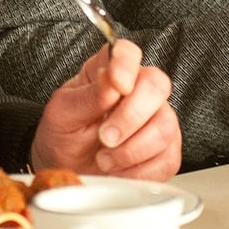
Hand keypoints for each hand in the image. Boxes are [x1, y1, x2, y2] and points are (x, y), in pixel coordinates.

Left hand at [31, 38, 179, 179]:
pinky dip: (139, 171)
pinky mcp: (166, 152)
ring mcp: (157, 120)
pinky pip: (166, 159)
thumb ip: (87, 96)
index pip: (128, 52)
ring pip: (164, 126)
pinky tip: (119, 171)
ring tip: (104, 159)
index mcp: (110, 72)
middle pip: (156, 85)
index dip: (126, 64)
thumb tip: (112, 83)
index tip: (118, 84)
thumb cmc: (64, 138)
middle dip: (130, 116)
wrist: (69, 175)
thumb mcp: (62, 115)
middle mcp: (139, 91)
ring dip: (130, 150)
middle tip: (104, 137)